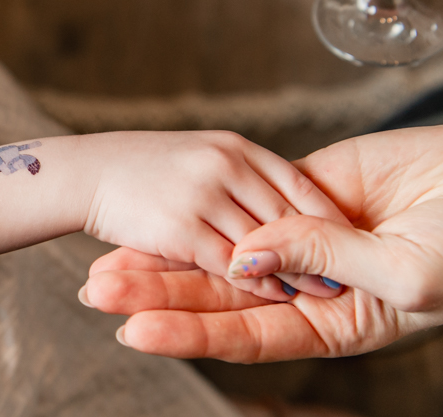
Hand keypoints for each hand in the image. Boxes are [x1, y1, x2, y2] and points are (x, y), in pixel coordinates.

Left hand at [81, 124, 442, 361]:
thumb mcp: (408, 275)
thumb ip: (322, 259)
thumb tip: (247, 253)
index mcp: (335, 321)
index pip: (245, 331)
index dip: (188, 330)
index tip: (133, 328)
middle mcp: (309, 285)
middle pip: (219, 293)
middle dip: (158, 292)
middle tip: (98, 290)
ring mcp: (305, 237)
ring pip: (223, 248)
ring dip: (169, 252)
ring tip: (109, 259)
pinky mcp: (307, 190)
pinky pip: (249, 201)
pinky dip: (210, 208)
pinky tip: (164, 213)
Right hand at [84, 131, 350, 301]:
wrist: (89, 172)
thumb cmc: (144, 167)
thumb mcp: (201, 154)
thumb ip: (241, 175)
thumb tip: (284, 205)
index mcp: (235, 147)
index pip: (300, 182)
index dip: (329, 216)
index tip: (354, 240)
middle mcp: (225, 166)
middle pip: (290, 214)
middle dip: (324, 248)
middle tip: (351, 273)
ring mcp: (204, 196)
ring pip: (266, 242)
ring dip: (298, 271)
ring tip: (323, 291)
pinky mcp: (181, 229)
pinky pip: (231, 264)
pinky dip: (258, 283)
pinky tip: (275, 295)